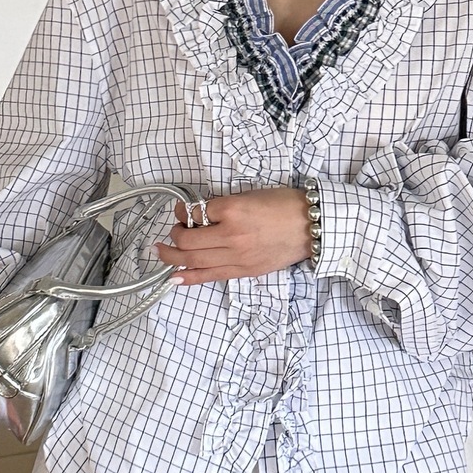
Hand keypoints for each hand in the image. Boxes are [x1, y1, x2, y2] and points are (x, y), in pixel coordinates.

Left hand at [154, 188, 312, 283]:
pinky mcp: (244, 271)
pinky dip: (189, 277)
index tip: (181, 210)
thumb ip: (222, 206)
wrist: (311, 226)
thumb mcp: (248, 195)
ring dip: (172, 257)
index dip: (182, 211)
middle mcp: (231, 234)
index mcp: (232, 209)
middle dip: (174, 235)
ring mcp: (237, 256)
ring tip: (161, 253)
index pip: (194, 213)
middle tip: (173, 231)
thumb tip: (197, 214)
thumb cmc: (283, 205)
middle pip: (187, 241)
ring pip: (193, 260)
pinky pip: (210, 276)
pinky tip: (174, 277)